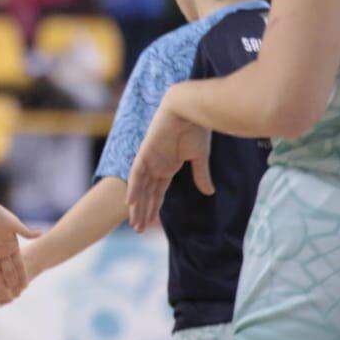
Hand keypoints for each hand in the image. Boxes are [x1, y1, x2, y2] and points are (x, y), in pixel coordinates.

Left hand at [0, 198, 39, 293]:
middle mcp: (2, 250)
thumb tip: (41, 233)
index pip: (19, 263)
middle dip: (12, 282)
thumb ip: (25, 231)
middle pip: (8, 269)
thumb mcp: (12, 223)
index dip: (22, 274)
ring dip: (1, 281)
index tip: (26, 285)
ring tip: (4, 294)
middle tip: (17, 295)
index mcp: (11, 244)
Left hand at [127, 101, 213, 232]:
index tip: (151, 224)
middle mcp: (156, 165)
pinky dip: (134, 188)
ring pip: (140, 188)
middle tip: (138, 230)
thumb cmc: (197, 129)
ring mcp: (149, 160)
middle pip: (147, 194)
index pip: (158, 192)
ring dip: (137, 205)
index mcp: (167, 166)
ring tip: (134, 223)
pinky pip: (137, 174)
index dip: (154, 207)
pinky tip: (130, 203)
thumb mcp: (200, 157)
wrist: (190, 109)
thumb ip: (201, 175)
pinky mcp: (145, 153)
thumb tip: (209, 193)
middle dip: (143, 211)